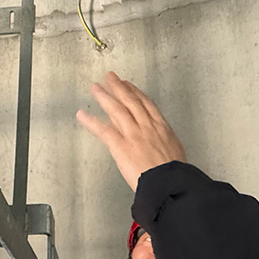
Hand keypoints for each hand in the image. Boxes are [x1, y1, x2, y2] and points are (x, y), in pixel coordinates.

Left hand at [76, 71, 186, 190]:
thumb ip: (166, 143)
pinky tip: (82, 115)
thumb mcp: (176, 151)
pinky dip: (91, 122)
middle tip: (110, 78)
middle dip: (119, 87)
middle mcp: (146, 126)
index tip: (129, 85)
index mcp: (161, 127)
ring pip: (117, 110)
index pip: (146, 104)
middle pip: (130, 101)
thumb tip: (164, 143)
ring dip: (104, 97)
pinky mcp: (121, 145)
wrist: (169, 181)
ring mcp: (133, 134)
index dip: (136, 93)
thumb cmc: (175, 172)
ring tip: (96, 88)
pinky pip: (103, 130)